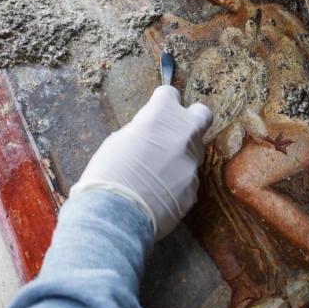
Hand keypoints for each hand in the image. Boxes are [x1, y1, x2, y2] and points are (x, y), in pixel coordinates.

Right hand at [70, 86, 212, 239]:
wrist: (116, 213)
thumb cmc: (107, 174)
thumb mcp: (118, 141)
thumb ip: (142, 132)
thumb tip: (149, 135)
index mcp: (161, 116)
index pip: (169, 94)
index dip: (162, 102)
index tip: (157, 110)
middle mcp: (183, 134)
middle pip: (201, 115)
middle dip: (190, 119)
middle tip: (174, 132)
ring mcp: (192, 162)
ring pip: (193, 151)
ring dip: (180, 157)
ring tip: (155, 175)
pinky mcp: (194, 189)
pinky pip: (187, 179)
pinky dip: (176, 184)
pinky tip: (157, 195)